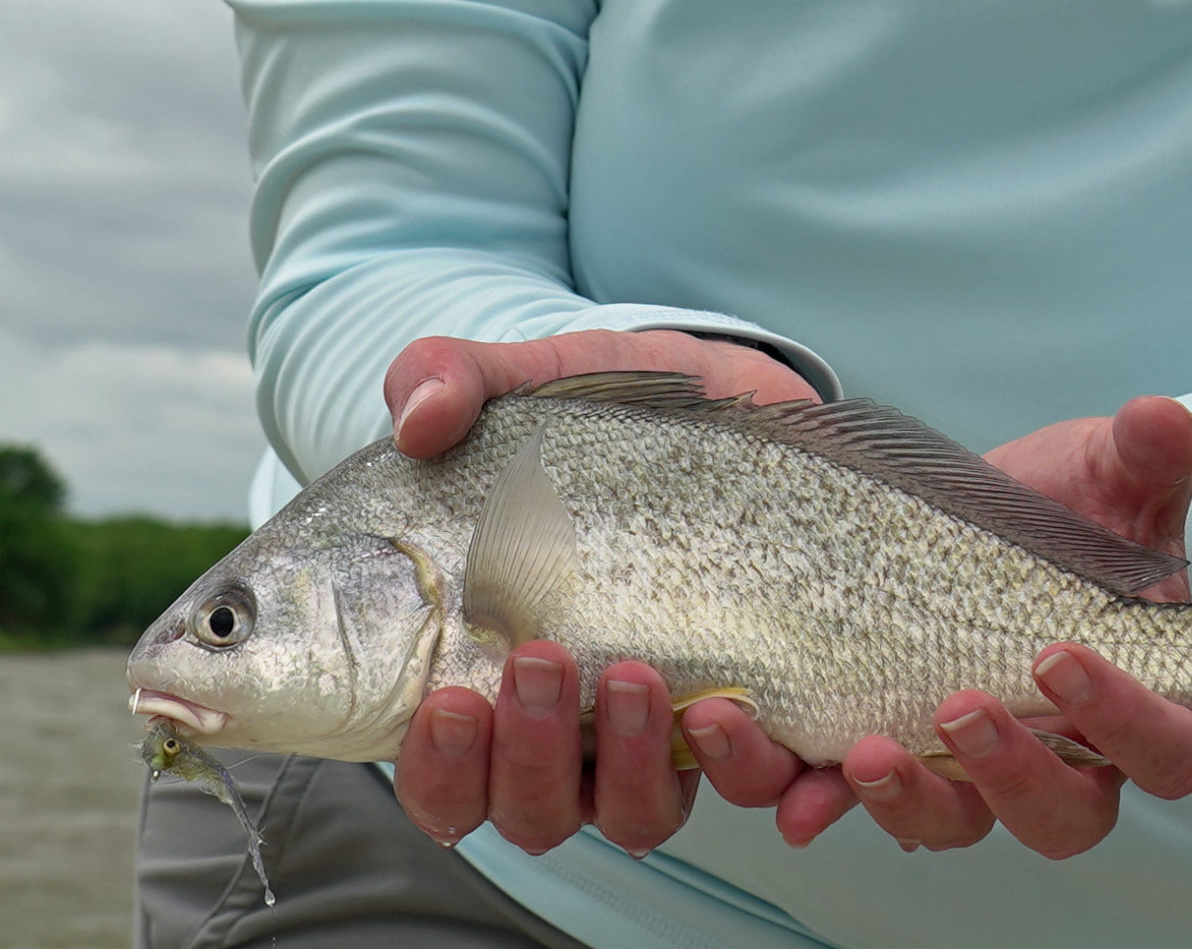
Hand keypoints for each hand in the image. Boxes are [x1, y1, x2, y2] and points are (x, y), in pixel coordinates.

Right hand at [389, 328, 817, 854]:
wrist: (720, 393)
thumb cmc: (598, 416)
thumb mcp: (524, 383)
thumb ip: (450, 381)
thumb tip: (418, 415)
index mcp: (496, 677)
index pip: (447, 781)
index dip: (441, 771)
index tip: (450, 701)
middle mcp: (577, 731)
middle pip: (537, 812)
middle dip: (530, 758)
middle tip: (539, 658)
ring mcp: (669, 728)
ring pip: (641, 811)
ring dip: (634, 770)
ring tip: (639, 676)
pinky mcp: (766, 705)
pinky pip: (770, 785)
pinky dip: (772, 785)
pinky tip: (763, 743)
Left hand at [786, 396, 1191, 859]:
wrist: (1001, 506)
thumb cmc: (1084, 503)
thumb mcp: (1117, 468)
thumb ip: (1147, 452)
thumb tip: (1163, 417)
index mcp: (1148, 698)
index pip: (1164, 747)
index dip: (1122, 721)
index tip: (1057, 656)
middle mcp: (1070, 754)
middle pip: (1063, 816)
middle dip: (1009, 777)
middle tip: (960, 707)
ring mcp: (981, 766)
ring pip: (960, 822)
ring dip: (911, 802)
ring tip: (862, 755)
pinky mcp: (902, 747)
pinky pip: (869, 802)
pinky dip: (827, 804)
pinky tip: (796, 796)